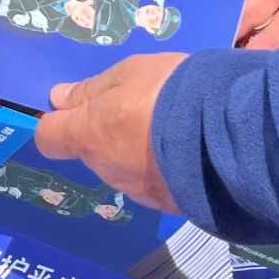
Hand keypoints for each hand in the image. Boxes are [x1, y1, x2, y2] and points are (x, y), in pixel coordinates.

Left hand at [35, 55, 186, 213]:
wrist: (228, 133)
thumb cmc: (170, 92)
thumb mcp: (129, 73)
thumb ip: (91, 90)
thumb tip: (58, 100)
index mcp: (88, 136)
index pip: (49, 139)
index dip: (57, 123)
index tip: (72, 109)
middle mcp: (106, 169)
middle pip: (91, 152)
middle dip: (106, 134)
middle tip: (139, 110)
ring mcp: (138, 191)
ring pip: (123, 169)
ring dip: (136, 153)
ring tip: (170, 130)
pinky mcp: (169, 204)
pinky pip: (154, 183)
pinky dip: (162, 170)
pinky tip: (186, 153)